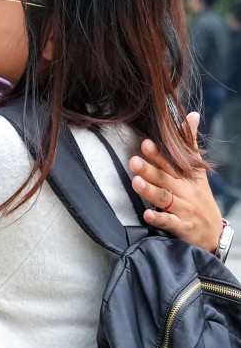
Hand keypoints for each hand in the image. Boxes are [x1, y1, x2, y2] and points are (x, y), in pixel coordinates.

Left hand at [128, 112, 221, 252]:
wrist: (213, 232)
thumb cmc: (199, 196)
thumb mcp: (197, 171)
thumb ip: (190, 144)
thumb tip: (191, 115)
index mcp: (186, 177)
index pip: (171, 163)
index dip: (159, 154)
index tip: (145, 143)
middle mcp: (185, 191)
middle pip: (166, 179)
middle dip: (150, 170)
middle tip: (133, 161)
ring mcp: (183, 209)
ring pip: (165, 199)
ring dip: (150, 191)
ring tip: (136, 182)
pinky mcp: (182, 227)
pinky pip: (169, 222)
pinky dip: (158, 218)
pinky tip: (146, 214)